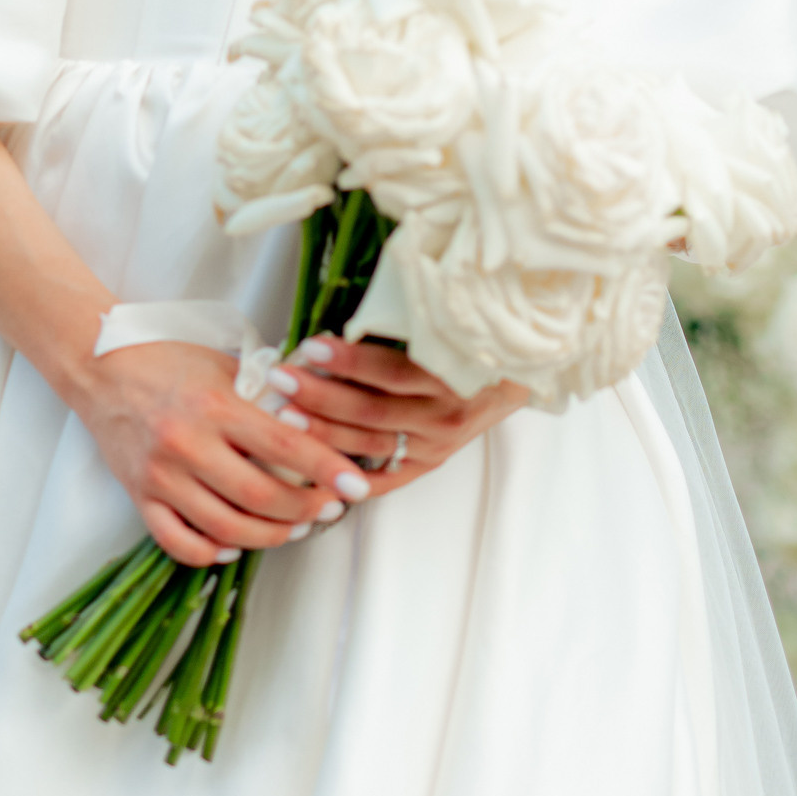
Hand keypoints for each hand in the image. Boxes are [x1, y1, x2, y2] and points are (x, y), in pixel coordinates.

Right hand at [78, 340, 374, 568]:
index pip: (285, 445)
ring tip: (292, 528)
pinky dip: (210, 552)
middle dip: (304, 509)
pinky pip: (178, 542)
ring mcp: (160, 475)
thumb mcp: (223, 364)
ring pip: (225, 526)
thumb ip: (265, 393)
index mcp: (215, 404)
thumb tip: (317, 416)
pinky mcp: (139, 496)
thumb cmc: (167, 361)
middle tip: (328, 509)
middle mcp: (187, 443)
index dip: (326, 469)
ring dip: (268, 535)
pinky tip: (233, 544)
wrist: (99, 368)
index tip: (356, 485)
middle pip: (260, 496)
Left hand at [277, 336, 526, 496]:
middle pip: (371, 410)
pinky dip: (350, 476)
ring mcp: (436, 447)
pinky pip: (384, 479)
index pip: (390, 373)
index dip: (348, 362)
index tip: (309, 347)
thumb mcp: (449, 326)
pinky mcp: (429, 465)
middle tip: (280, 379)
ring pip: (370, 444)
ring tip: (285, 416)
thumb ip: (405, 325)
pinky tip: (315, 469)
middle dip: (320, 395)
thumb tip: (346, 316)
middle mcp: (445, 417)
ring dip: (323, 431)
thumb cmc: (474, 343)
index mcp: (452, 378)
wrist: (516, 375)